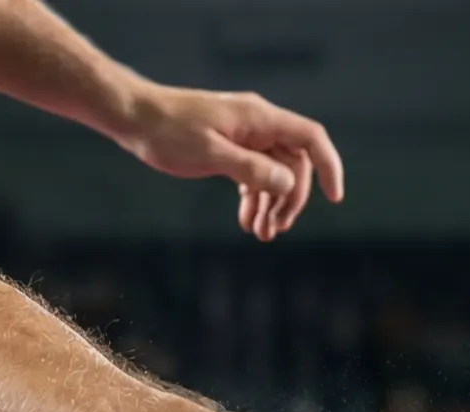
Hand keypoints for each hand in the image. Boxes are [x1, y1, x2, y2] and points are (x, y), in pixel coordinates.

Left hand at [109, 84, 344, 241]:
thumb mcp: (210, 153)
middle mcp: (257, 125)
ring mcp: (245, 137)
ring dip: (272, 204)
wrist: (135, 118)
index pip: (310, 138)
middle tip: (275, 230)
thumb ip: (250, 170)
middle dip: (291, 198)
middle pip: (294, 163)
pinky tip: (247, 222)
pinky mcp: (230, 148)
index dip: (328, 166)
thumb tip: (288, 184)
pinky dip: (254, 198)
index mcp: (259, 119)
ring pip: (274, 173)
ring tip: (262, 234)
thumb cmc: (168, 132)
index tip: (334, 198)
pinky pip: (254, 174)